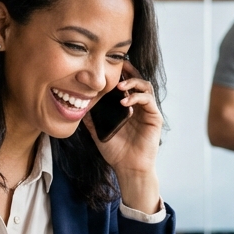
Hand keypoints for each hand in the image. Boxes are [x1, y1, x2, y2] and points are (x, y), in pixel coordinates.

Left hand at [84, 64, 162, 212]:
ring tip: (120, 86)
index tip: (108, 65)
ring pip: (146, 87)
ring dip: (133, 82)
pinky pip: (148, 101)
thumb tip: (78, 105)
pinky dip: (137, 97)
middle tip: (118, 65)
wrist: (128, 168)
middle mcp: (139, 106)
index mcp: (128, 106)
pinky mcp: (155, 118)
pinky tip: (125, 102)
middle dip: (129, 70)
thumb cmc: (116, 151)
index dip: (120, 73)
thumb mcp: (99, 131)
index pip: (126, 84)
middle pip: (138, 80)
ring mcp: (148, 111)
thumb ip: (91, 118)